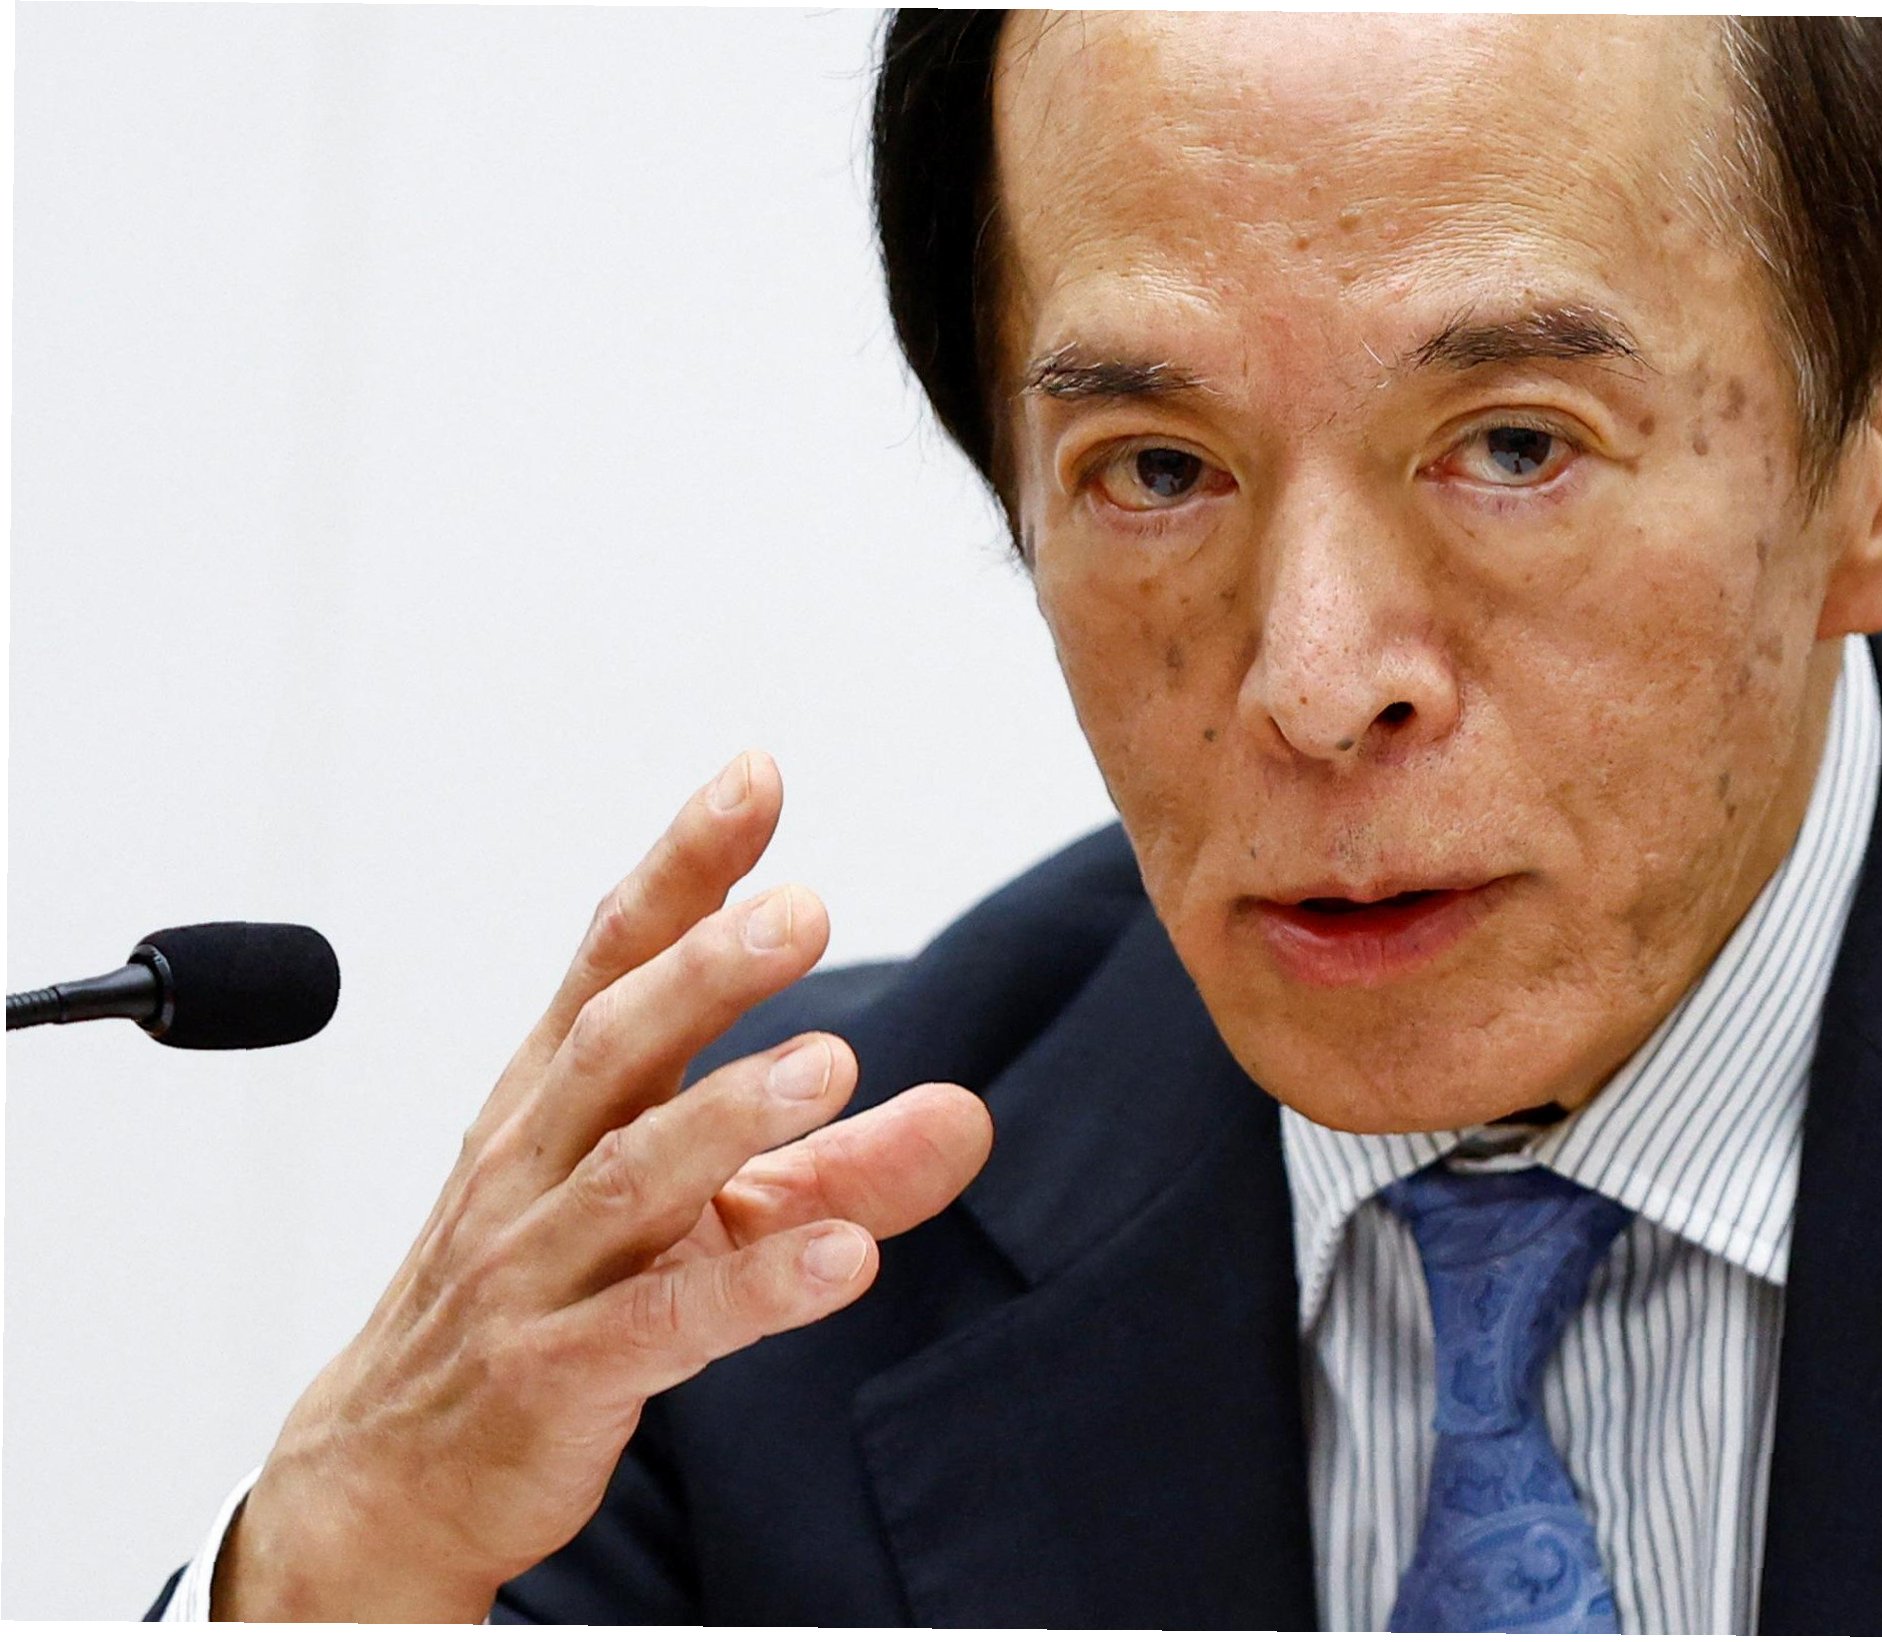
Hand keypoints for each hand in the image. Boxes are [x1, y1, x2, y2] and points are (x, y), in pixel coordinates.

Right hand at [212, 751, 992, 1619]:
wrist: (393, 1477)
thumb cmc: (556, 1305)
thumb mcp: (704, 1224)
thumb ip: (841, 1167)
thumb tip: (973, 1115)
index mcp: (558, 1097)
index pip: (612, 957)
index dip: (682, 868)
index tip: (756, 775)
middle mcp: (534, 1161)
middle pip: (613, 1043)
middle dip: (704, 970)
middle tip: (804, 908)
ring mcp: (533, 1268)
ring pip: (627, 1176)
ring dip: (729, 1116)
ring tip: (831, 1067)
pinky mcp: (551, 1377)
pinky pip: (656, 1325)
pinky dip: (749, 1288)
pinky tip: (841, 1260)